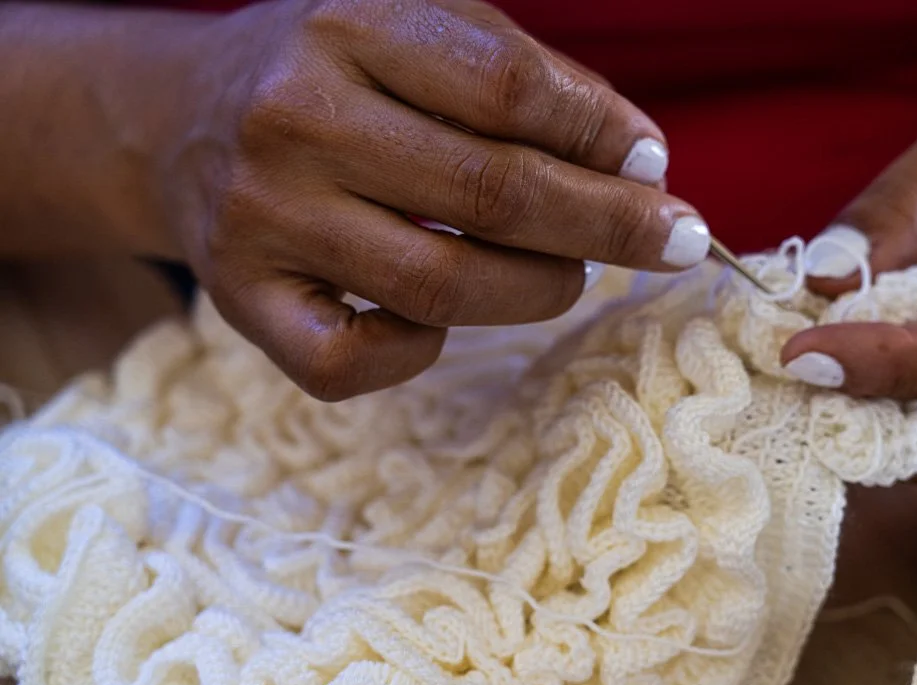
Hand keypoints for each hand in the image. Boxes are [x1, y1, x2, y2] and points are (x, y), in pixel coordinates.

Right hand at [141, 0, 707, 399]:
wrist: (182, 116)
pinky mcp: (241, 300)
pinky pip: (351, 361)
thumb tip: (639, 161)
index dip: (600, 135)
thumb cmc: (334, 73)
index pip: (507, 87)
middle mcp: (294, 120)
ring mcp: (261, 219)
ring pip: (439, 286)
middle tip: (677, 242)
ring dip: (538, 290)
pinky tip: (444, 319)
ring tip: (573, 274)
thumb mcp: (416, 29)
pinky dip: (418, 352)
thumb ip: (527, 81)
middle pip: (491, 194)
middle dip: (608, 226)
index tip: (659, 167)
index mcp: (348, 27)